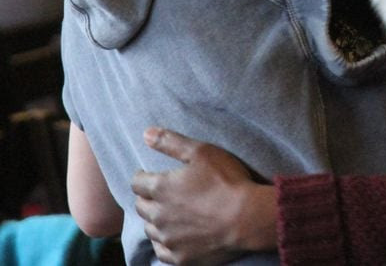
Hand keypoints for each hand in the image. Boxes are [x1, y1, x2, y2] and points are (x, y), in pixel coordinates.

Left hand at [130, 127, 277, 264]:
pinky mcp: (180, 257)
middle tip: (160, 194)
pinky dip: (164, 243)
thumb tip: (145, 133)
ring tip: (168, 215)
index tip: (149, 175)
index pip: (137, 182)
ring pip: (150, 229)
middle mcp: (158, 215)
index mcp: (161, 188)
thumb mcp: (202, 152)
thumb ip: (171, 142)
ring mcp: (168, 238)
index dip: (142, 177)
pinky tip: (173, 237)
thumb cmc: (227, 181)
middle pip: (141, 206)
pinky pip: (162, 251)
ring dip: (155, 221)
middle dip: (148, 198)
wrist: (248, 218)